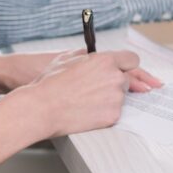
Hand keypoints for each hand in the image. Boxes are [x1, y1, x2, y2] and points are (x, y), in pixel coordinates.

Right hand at [0, 52, 162, 98]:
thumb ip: (89, 57)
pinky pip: (114, 113)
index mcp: (106, 61)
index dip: (126, 66)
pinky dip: (104, 114)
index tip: (123, 70)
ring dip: (109, 99)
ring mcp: (116, 97)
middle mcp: (116, 77)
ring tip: (86, 102)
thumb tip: (95, 57)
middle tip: (94, 91)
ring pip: (121, 97)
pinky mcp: (113, 115)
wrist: (40, 108)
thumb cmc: (49, 84)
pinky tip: (87, 112)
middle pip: (126, 80)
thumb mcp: (68, 59)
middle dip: (114, 84)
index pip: (132, 59)